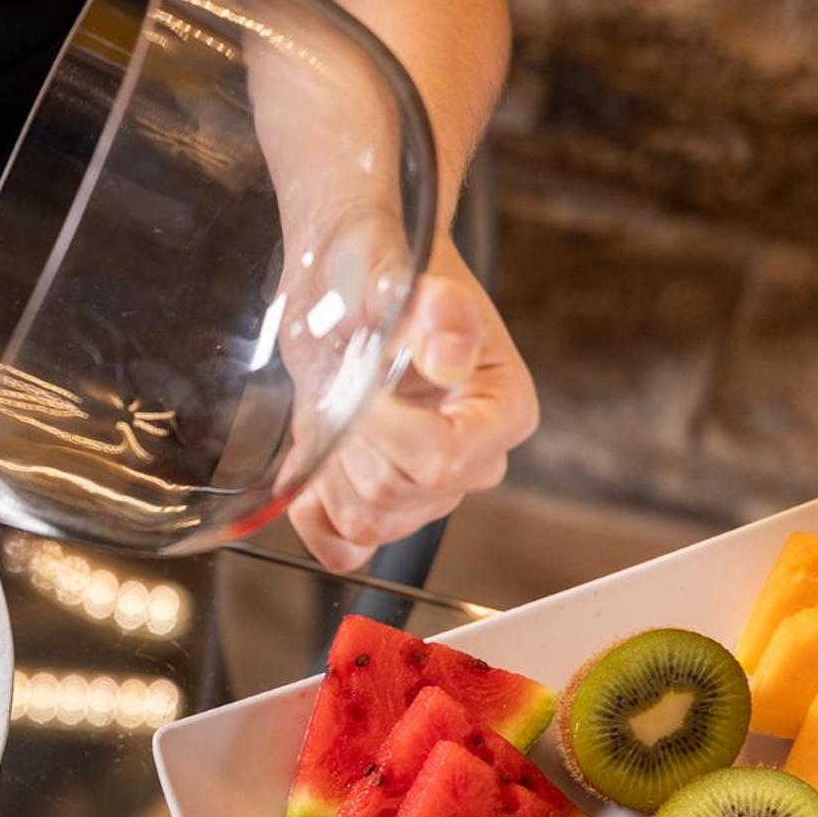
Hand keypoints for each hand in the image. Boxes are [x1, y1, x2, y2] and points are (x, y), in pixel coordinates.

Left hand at [286, 236, 536, 571]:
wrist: (340, 279)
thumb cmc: (377, 268)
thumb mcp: (398, 273)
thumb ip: (433, 311)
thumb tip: (450, 360)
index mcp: (503, 409)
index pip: (442, 461)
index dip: (385, 429)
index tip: (363, 380)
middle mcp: (475, 460)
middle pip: (394, 494)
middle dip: (349, 440)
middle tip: (345, 383)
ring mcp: (429, 491)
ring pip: (366, 522)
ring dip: (329, 468)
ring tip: (334, 410)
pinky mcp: (381, 503)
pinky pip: (346, 548)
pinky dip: (315, 516)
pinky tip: (314, 461)